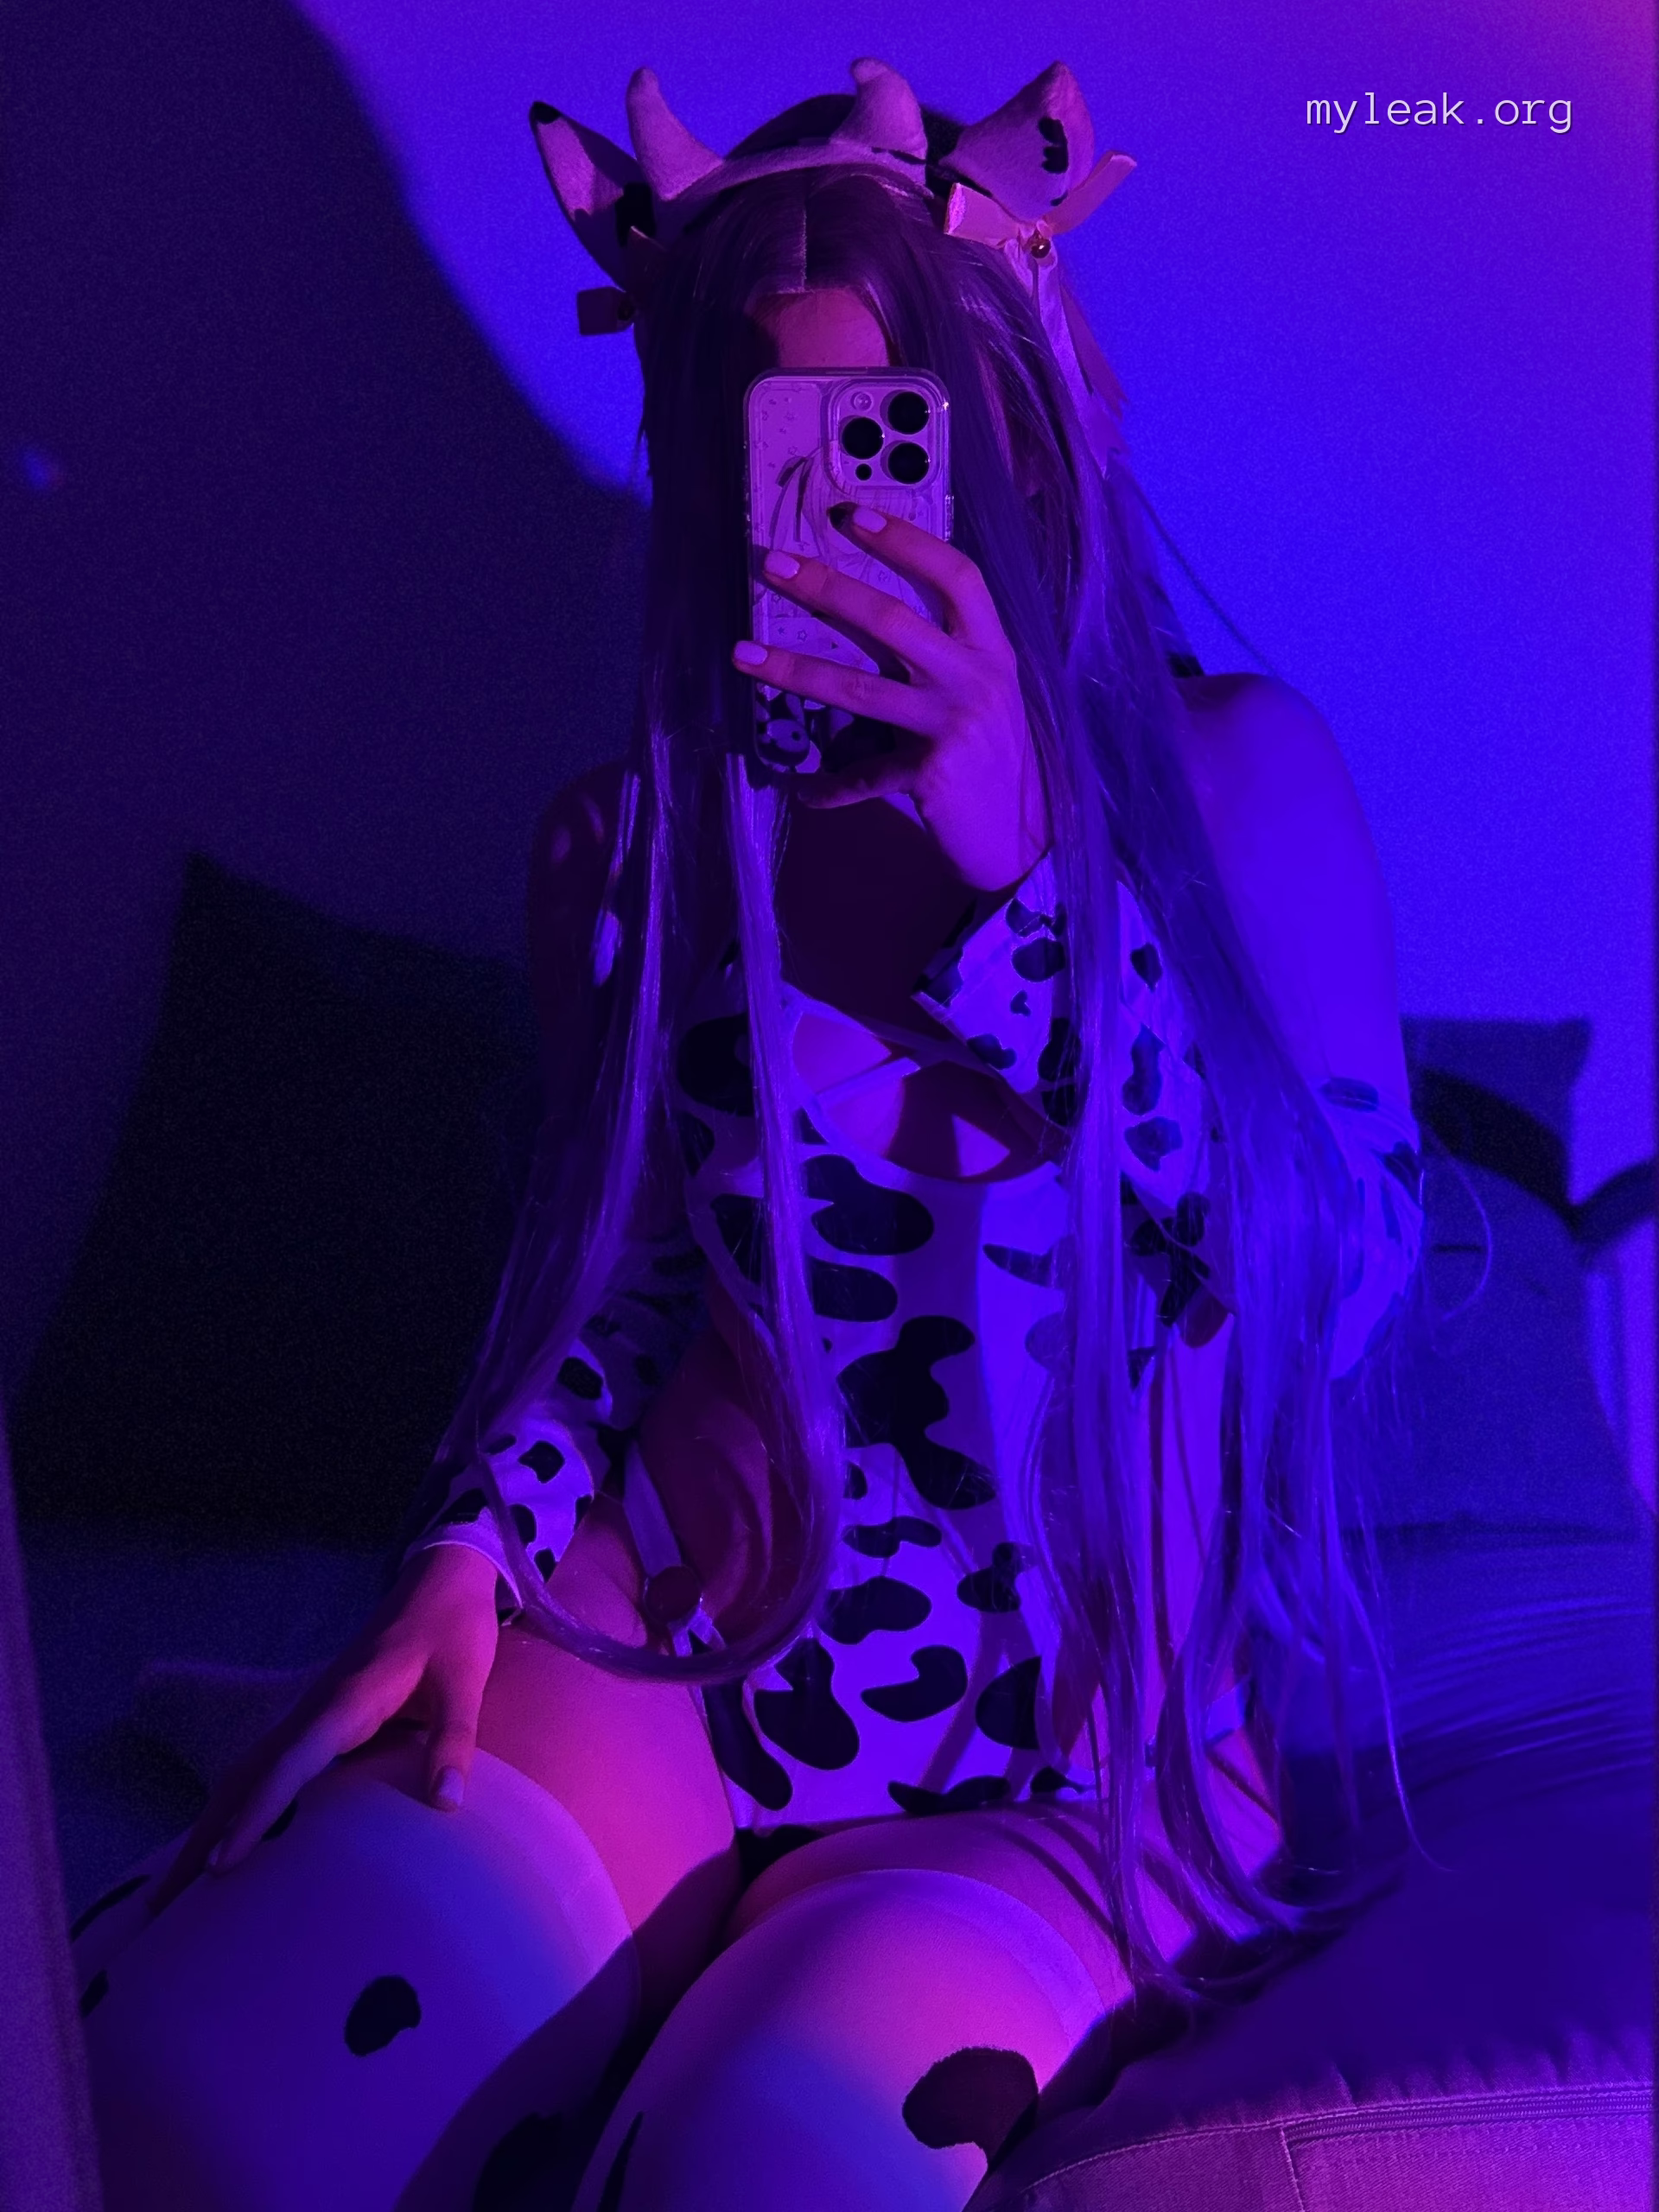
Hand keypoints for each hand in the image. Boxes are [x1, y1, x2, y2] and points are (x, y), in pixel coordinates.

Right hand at [144, 1542, 500, 1917]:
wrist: (440, 1581)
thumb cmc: (453, 1630)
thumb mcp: (465, 1680)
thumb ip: (454, 1740)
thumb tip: (446, 1806)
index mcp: (345, 1702)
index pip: (288, 1765)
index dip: (254, 1815)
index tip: (218, 1866)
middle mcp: (314, 1710)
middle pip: (246, 1776)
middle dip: (204, 1835)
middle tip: (161, 1904)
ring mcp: (310, 1714)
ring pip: (247, 1773)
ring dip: (211, 1824)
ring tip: (175, 1890)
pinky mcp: (318, 1719)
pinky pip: (266, 1768)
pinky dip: (238, 1806)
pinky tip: (228, 1840)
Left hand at [732, 506, 1050, 892]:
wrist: (1026, 839)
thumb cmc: (997, 762)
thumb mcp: (985, 697)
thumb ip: (945, 661)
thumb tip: (869, 622)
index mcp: (992, 651)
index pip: (957, 576)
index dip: (906, 542)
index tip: (852, 516)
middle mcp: (976, 679)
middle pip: (891, 619)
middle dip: (826, 588)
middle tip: (773, 564)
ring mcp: (953, 725)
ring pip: (859, 689)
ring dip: (795, 669)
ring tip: (744, 655)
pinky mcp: (931, 773)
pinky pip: (863, 776)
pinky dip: (830, 788)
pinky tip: (805, 791)